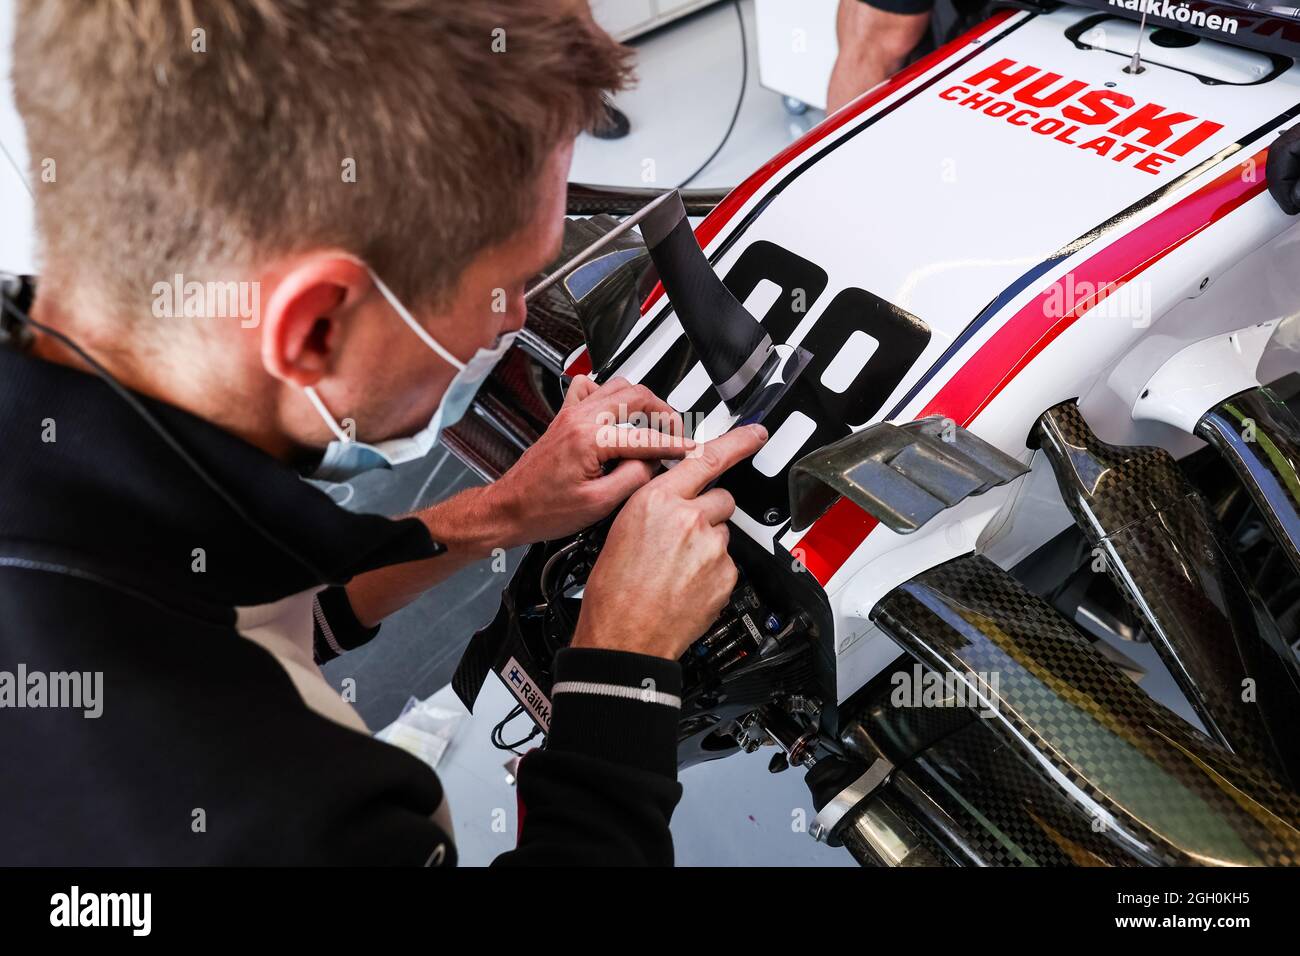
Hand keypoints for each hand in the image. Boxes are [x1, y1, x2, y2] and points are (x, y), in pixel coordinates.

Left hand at [488, 375, 695, 545]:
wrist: (509, 509)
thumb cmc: (543, 510)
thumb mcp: (599, 504)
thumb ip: (634, 478)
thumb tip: (654, 464)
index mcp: (589, 439)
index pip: (645, 437)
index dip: (674, 444)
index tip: (690, 449)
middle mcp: (579, 419)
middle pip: (635, 395)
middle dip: (664, 412)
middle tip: (677, 431)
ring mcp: (570, 415)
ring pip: (616, 386)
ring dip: (641, 400)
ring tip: (655, 422)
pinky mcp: (564, 418)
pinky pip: (590, 389)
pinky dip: (609, 394)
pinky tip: (617, 412)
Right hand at [571, 423, 768, 660]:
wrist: (623, 638)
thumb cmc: (613, 591)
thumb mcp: (621, 530)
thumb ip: (656, 507)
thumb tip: (675, 501)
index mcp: (657, 500)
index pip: (706, 459)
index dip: (737, 442)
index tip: (756, 434)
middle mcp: (689, 518)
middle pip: (721, 499)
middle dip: (708, 512)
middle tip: (683, 538)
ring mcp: (711, 547)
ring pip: (723, 533)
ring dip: (708, 545)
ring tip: (677, 569)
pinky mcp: (726, 575)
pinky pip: (727, 564)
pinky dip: (712, 573)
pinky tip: (686, 586)